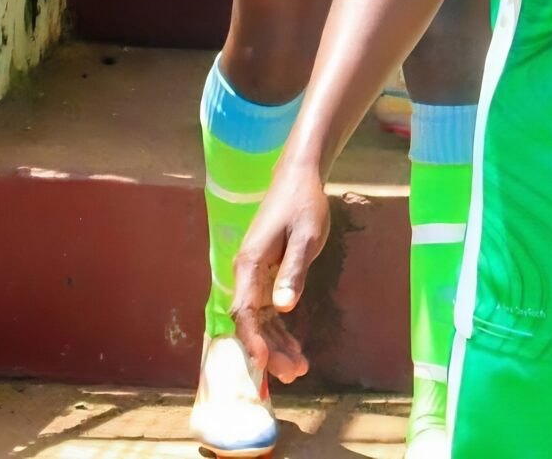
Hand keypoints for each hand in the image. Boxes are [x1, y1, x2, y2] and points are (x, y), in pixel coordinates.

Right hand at [231, 163, 332, 384]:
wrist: (299, 178)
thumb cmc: (303, 204)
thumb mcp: (305, 236)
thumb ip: (294, 271)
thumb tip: (283, 307)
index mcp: (249, 263)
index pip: (245, 310)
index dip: (253, 339)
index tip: (264, 362)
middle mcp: (246, 273)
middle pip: (251, 321)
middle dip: (270, 350)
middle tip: (294, 373)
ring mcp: (255, 275)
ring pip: (260, 320)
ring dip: (277, 344)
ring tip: (299, 368)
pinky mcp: (266, 275)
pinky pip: (269, 310)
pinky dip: (281, 329)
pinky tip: (295, 347)